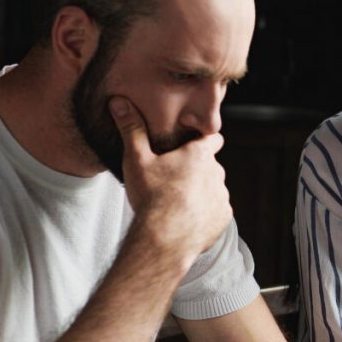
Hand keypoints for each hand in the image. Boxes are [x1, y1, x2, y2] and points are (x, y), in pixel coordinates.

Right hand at [109, 96, 231, 256]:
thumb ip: (131, 129)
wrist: (163, 239)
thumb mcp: (137, 160)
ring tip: (178, 202)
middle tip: (174, 179)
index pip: (213, 138)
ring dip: (201, 192)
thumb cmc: (151, 196)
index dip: (203, 140)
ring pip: (213, 189)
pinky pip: (216, 211)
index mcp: (200, 154)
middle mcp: (217, 172)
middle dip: (197, 170)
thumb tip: (119, 101)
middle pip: (211, 166)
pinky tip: (186, 219)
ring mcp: (222, 196)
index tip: (191, 145)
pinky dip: (205, 214)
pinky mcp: (223, 218)